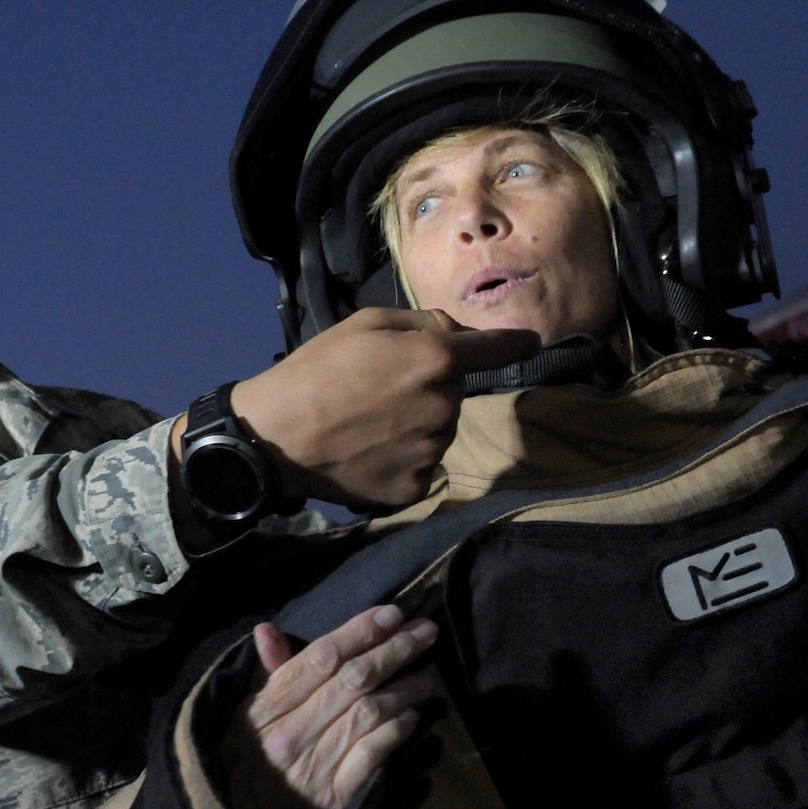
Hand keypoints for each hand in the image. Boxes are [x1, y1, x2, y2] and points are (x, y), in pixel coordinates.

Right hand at [223, 605, 438, 808]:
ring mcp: (313, 765)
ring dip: (402, 691)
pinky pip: (370, 756)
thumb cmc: (247, 759)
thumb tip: (268, 629)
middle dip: (394, 650)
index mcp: (268, 707)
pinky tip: (412, 718)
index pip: (320, 658)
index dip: (359, 631)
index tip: (392, 614)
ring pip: (366, 714)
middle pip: (352, 680)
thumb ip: (269, 673)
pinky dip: (394, 733)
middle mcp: (291, 732)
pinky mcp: (333, 797)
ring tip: (425, 679)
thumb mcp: (247, 714)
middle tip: (426, 633)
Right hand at [229, 309, 539, 507]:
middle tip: (380, 388)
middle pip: (456, 392)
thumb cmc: (317, 369)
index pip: (497, 350)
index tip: (531, 342)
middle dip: (431, 386)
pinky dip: (404, 458)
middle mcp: (446, 407)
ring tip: (370, 422)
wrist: (277, 437)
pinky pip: (424, 464)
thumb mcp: (366, 323)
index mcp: (437, 360)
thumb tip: (459, 333)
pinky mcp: (416, 486)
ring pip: (441, 429)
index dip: (517, 343)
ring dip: (419, 423)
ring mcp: (433, 451)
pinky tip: (370, 451)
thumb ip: (422, 322)